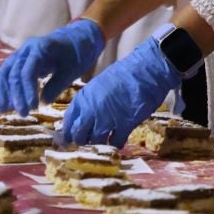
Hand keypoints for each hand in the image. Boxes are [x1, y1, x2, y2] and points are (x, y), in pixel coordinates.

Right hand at [0, 18, 104, 113]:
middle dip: (16, 94)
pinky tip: (7, 102)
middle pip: (14, 72)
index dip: (28, 91)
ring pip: (6, 72)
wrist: (78, 38)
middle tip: (23, 113)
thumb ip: (56, 86)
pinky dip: (6, 87)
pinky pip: (9, 73)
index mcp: (40, 47)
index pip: (27, 71)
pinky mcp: (21, 59)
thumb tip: (42, 102)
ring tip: (4, 110)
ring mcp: (22, 52)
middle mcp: (27, 48)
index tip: (33, 107)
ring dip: (4, 91)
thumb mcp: (71, 71)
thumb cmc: (78, 54)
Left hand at [57, 40, 180, 146]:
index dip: (68, 131)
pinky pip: (115, 142)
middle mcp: (92, 110)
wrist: (146, 70)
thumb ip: (90, 100)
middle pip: (79, 135)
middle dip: (82, 140)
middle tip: (88, 141)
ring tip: (105, 139)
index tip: (68, 139)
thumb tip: (85, 114)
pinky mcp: (124, 125)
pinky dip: (116, 143)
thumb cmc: (124, 73)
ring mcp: (108, 118)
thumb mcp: (99, 84)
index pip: (69, 120)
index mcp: (84, 97)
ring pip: (95, 141)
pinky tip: (118, 140)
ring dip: (99, 142)